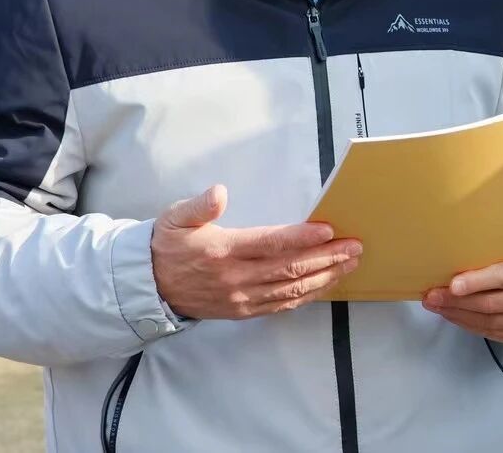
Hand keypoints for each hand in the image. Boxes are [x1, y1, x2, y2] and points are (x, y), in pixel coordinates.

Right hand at [151, 185, 361, 320]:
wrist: (148, 288)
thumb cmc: (167, 245)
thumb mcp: (175, 218)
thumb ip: (199, 206)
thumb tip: (220, 192)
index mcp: (222, 250)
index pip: (269, 244)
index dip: (301, 238)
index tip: (328, 231)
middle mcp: (235, 277)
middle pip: (289, 268)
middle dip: (327, 257)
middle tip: (355, 246)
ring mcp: (241, 297)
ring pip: (291, 290)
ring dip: (325, 276)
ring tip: (351, 263)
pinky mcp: (243, 311)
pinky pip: (282, 306)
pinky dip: (308, 296)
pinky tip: (327, 285)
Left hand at [423, 243, 502, 343]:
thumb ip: (490, 256)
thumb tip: (449, 263)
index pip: (502, 277)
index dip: (476, 282)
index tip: (452, 285)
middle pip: (491, 304)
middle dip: (457, 302)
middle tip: (432, 297)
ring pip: (488, 322)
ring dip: (458, 315)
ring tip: (437, 307)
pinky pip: (491, 333)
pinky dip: (469, 325)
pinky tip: (454, 315)